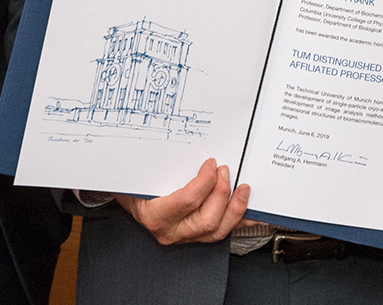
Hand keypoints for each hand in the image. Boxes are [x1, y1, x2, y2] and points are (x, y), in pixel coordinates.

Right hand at [112, 158, 250, 244]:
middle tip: (225, 171)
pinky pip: (222, 231)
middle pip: (207, 220)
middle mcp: (171, 230)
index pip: (187, 202)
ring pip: (217, 230)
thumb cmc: (133, 187)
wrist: (130, 201)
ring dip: (235, 209)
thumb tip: (163, 146)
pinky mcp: (197, 235)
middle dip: (222, 194)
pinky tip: (252, 213)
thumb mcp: (135, 175)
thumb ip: (149, 164)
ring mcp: (185, 236)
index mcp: (155, 215)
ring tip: (243, 189)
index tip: (211, 164)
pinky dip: (240, 221)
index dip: (205, 182)